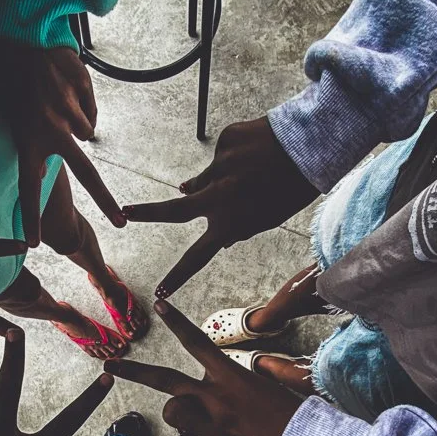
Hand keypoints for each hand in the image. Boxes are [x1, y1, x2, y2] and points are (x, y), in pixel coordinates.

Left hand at [0, 43, 125, 245]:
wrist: (26, 36)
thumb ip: (33, 146)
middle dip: (104, 200)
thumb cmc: (17, 80)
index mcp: (27, 139)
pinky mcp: (83, 94)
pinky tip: (67, 87)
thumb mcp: (15, 116)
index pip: (28, 186)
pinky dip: (83, 104)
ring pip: (87, 131)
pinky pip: (91, 112)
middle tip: (120, 223)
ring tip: (56, 98)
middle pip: (86, 172)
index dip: (31, 216)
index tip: (33, 244)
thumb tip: (45, 170)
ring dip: (77, 120)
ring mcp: (69, 111)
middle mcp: (50, 129)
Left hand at [105, 300, 302, 435]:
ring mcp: (208, 424)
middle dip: (133, 371)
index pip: (198, 341)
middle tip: (110, 365)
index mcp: (232, 375)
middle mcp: (215, 396)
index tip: (161, 305)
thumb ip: (247, 379)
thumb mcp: (274, 388)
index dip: (177, 322)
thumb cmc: (294, 420)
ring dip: (184, 421)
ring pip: (171, 415)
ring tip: (210, 429)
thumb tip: (236, 376)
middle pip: (164, 379)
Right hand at [122, 117, 317, 297]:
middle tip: (124, 212)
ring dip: (220, 180)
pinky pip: (223, 155)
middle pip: (174, 211)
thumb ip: (238, 226)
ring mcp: (219, 168)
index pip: (198, 257)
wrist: (312, 146)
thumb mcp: (268, 218)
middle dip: (146, 213)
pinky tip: (257, 153)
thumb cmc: (293, 188)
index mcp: (231, 223)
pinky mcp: (224, 143)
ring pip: (206, 179)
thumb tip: (208, 223)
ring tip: (251, 173)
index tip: (160, 292)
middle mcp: (219, 198)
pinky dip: (235, 156)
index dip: (178, 276)